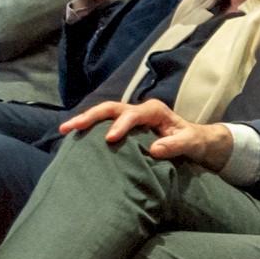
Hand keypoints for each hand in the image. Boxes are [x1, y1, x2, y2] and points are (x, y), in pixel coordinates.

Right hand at [58, 95, 227, 161]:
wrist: (195, 140)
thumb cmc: (193, 140)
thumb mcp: (190, 143)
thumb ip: (175, 145)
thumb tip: (154, 150)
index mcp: (154, 111)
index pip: (133, 114)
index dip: (120, 125)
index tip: (110, 139)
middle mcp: (139, 110)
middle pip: (110, 108)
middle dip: (89, 116)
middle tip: (69, 127)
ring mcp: (131, 118)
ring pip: (104, 114)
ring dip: (84, 121)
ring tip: (64, 130)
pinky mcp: (125, 127)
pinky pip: (105, 124)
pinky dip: (90, 129)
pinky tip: (74, 139)